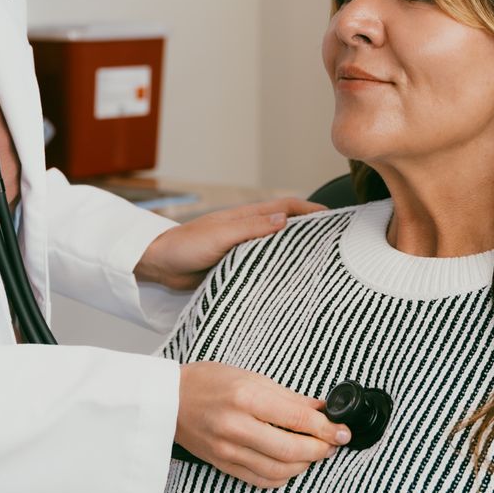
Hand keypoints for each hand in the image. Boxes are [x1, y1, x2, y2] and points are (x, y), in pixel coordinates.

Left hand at [134, 198, 324, 290]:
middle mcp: (248, 230)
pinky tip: (287, 284)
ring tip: (319, 267)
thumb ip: (251, 228)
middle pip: (286, 227)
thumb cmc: (185, 246)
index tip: (334, 218)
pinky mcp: (234, 267)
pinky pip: (261, 266)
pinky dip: (276, 270)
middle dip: (310, 232)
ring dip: (294, 253)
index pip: (286, 208)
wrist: (158, 265)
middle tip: (335, 245)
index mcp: (247, 217)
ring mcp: (242, 249)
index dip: (310, 210)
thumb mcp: (220, 236)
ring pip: (275, 248)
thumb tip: (285, 220)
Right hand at [177, 362, 349, 486]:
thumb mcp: (250, 377)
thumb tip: (321, 410)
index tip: (342, 431)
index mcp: (246, 397)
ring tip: (314, 453)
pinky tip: (290, 466)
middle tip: (332, 443)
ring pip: (279, 471)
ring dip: (304, 466)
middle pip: (292, 450)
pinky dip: (282, 477)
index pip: (298, 420)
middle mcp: (236, 426)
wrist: (167, 400)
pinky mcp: (222, 465)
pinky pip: (260, 481)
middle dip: (320, 450)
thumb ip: (288, 397)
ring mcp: (228, 450)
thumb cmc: (208, 382)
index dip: (327, 429)